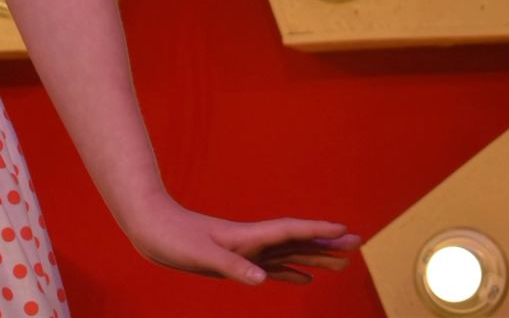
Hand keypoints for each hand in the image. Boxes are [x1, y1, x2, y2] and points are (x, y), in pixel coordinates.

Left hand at [122, 196, 360, 285]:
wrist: (151, 229)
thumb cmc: (173, 238)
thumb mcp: (201, 255)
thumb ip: (232, 267)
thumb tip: (262, 279)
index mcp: (248, 237)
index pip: (290, 231)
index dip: (316, 231)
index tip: (344, 229)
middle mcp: (252, 242)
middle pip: (297, 241)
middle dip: (326, 243)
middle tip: (358, 244)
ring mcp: (246, 251)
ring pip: (289, 254)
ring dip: (315, 257)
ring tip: (342, 263)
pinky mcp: (236, 261)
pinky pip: (273, 267)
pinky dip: (291, 271)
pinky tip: (304, 278)